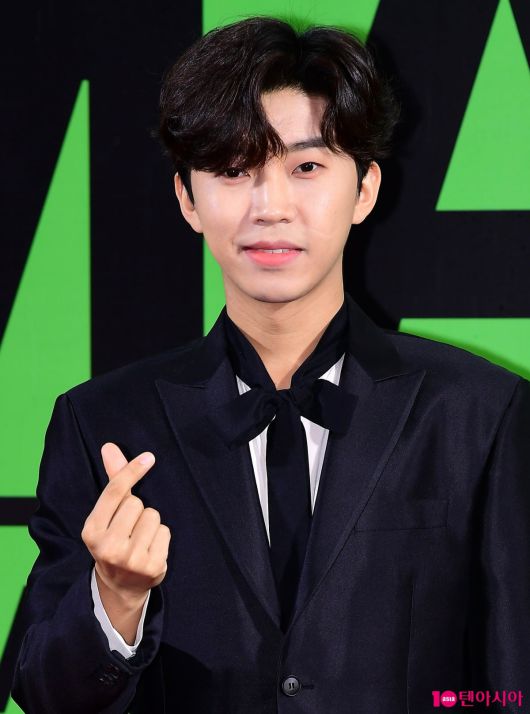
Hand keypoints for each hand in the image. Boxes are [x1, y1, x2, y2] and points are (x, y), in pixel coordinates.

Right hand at [81, 443, 170, 613]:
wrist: (120, 586)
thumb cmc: (114, 540)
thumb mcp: (106, 516)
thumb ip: (113, 481)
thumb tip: (109, 447)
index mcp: (92, 531)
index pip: (115, 492)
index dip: (132, 471)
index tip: (148, 457)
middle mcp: (108, 547)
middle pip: (137, 503)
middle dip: (138, 510)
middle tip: (129, 529)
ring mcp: (130, 559)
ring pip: (153, 516)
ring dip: (151, 523)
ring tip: (140, 539)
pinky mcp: (151, 567)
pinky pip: (165, 531)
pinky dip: (161, 536)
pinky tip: (150, 549)